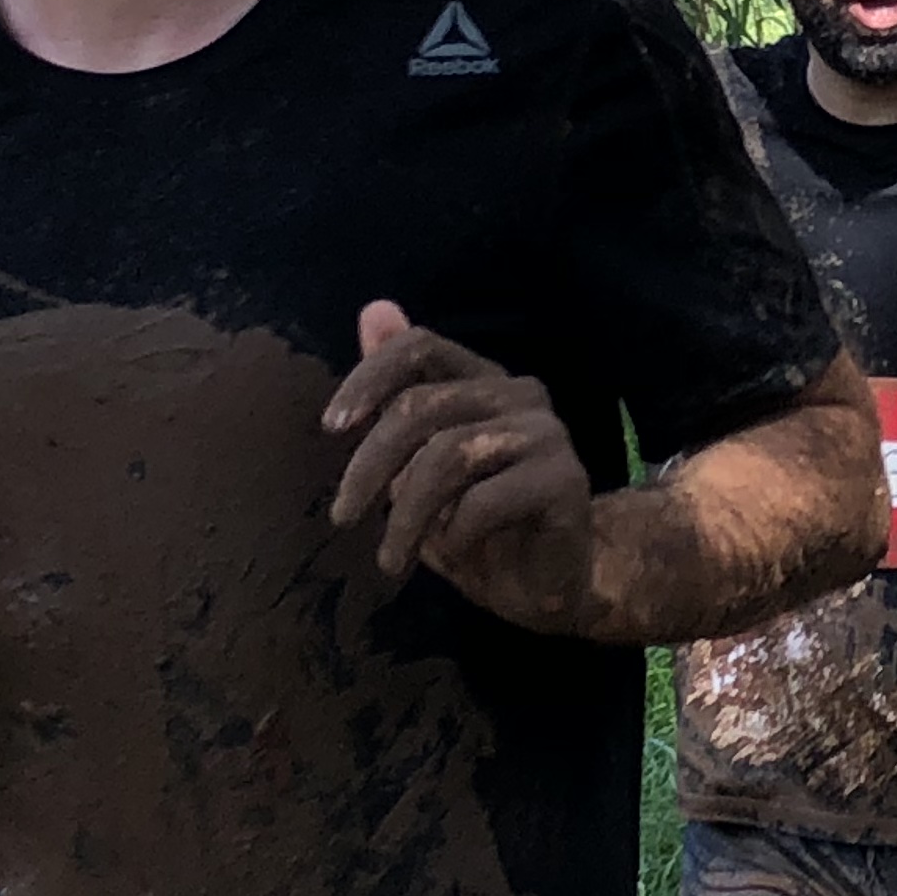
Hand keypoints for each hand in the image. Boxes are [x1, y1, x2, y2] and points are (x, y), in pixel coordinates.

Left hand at [325, 303, 598, 629]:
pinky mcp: (565, 479)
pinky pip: (483, 501)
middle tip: (344, 517)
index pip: (420, 346)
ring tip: (392, 559)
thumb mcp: (419, 465)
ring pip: (447, 455)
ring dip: (406, 515)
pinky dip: (454, 534)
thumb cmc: (477, 526)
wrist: (546, 586)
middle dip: (370, 467)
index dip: (370, 378)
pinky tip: (455, 552)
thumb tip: (373, 309)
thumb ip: (398, 394)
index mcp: (484, 379)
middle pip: (422, 406)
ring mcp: (547, 433)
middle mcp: (520, 393)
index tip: (331, 428)